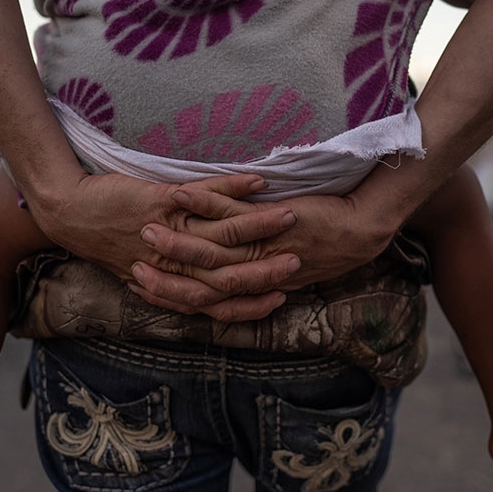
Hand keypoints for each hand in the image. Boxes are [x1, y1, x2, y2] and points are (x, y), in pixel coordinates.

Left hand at [23, 170, 302, 317]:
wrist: (68, 211)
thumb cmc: (103, 242)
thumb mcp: (138, 269)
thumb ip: (169, 281)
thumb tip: (195, 289)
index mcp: (171, 281)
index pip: (219, 302)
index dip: (252, 302)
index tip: (280, 296)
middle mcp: (174, 262)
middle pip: (230, 271)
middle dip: (267, 267)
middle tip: (298, 260)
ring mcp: (171, 231)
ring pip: (226, 233)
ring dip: (262, 225)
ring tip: (290, 217)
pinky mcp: (163, 201)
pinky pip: (207, 194)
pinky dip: (235, 187)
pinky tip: (259, 182)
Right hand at [130, 189, 397, 310]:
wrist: (361, 231)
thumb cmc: (324, 242)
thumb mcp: (284, 263)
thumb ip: (255, 269)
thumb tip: (232, 272)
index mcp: (253, 284)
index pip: (201, 299)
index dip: (169, 295)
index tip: (141, 287)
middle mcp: (252, 271)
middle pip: (197, 279)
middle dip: (161, 273)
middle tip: (131, 266)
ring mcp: (258, 246)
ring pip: (206, 246)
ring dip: (172, 238)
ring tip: (143, 227)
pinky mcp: (268, 220)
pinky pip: (228, 212)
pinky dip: (201, 201)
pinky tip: (176, 193)